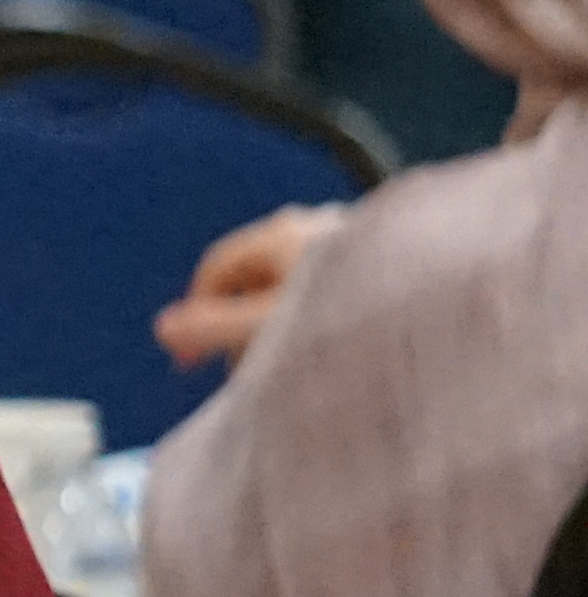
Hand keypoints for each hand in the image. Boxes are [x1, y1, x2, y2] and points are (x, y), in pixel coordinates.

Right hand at [153, 204, 348, 369]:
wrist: (431, 309)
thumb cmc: (351, 312)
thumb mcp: (268, 325)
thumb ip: (213, 328)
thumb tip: (164, 329)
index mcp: (278, 234)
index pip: (215, 269)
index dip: (195, 314)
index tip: (191, 360)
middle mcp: (304, 227)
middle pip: (247, 278)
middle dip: (234, 325)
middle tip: (240, 369)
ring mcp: (337, 240)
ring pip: (280, 284)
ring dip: (266, 323)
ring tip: (277, 360)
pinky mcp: (363, 260)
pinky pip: (311, 287)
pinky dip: (298, 315)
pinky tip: (312, 344)